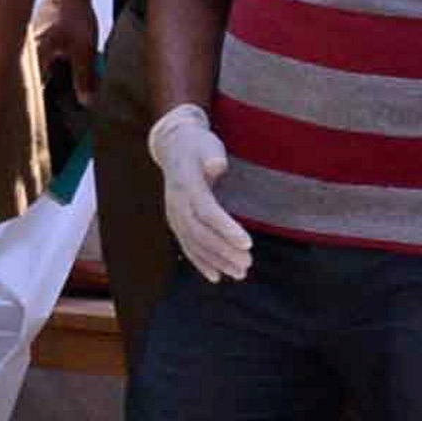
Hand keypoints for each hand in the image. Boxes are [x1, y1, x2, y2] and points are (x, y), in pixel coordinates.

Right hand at [30, 0, 102, 118]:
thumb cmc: (75, 13)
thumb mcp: (85, 47)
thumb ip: (85, 76)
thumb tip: (86, 103)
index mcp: (32, 57)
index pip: (28, 91)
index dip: (31, 109)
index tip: (35, 127)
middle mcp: (22, 54)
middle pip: (23, 86)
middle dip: (31, 102)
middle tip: (35, 123)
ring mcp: (24, 49)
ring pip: (27, 76)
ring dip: (35, 89)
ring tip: (40, 107)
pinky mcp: (30, 44)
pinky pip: (32, 66)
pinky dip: (38, 77)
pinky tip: (46, 85)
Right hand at [148, 103, 253, 285]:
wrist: (174, 147)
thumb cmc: (197, 145)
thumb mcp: (206, 144)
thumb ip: (212, 156)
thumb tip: (216, 166)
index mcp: (186, 187)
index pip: (207, 213)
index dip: (226, 229)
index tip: (247, 243)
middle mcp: (177, 206)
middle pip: (200, 234)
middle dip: (223, 252)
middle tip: (247, 265)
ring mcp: (175, 216)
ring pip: (194, 244)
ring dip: (216, 261)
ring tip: (239, 273)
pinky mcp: (177, 222)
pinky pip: (187, 246)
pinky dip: (201, 263)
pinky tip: (216, 276)